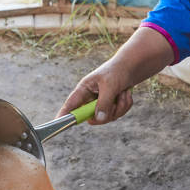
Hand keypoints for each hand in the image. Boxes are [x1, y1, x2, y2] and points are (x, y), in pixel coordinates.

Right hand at [58, 26, 174, 124]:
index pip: (70, 104)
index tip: (57, 122)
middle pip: (92, 118)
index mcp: (84, 89)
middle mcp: (90, 98)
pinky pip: (117, 114)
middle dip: (107, 113)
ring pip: (107, 117)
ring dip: (119, 106)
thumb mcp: (110, 86)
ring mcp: (101, 103)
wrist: (132, 67)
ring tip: (123, 93)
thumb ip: (103, 103)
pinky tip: (126, 94)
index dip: (64, 114)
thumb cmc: (118, 71)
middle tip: (114, 102)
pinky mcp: (111, 106)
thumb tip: (98, 119)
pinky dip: (125, 105)